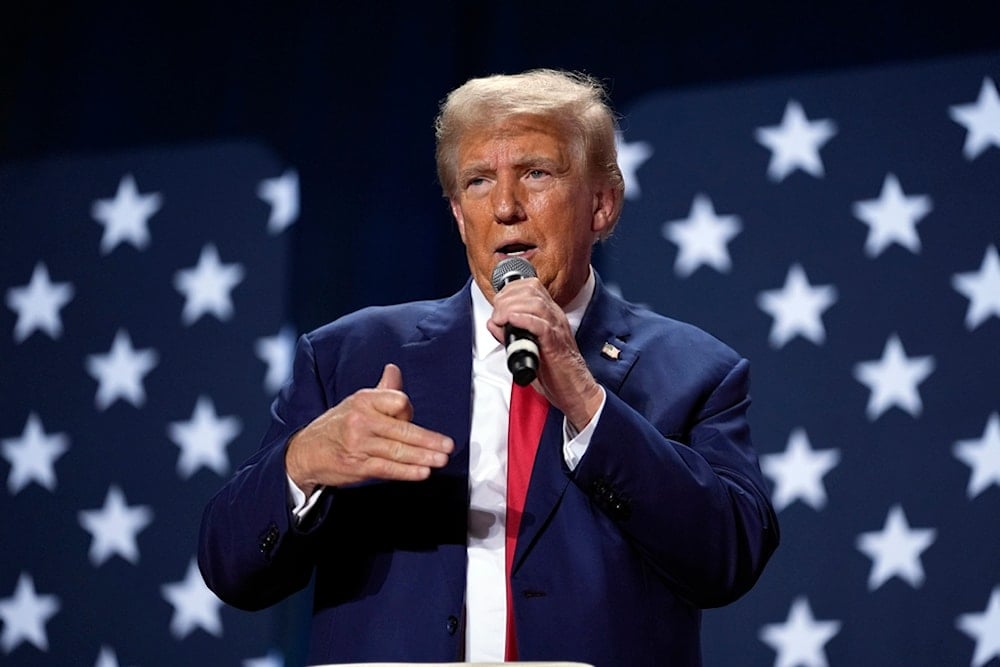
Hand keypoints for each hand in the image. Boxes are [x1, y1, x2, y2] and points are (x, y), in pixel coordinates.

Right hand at [285, 363, 453, 494]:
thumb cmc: (337, 425)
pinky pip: (387, 468)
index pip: (397, 400)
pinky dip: (407, 472)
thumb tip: (395, 370)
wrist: (305, 452)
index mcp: (364, 400)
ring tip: (441, 460)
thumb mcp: (357, 402)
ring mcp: (359, 444)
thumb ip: (383, 390)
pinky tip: (422, 472)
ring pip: (398, 451)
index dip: (409, 410)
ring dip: (423, 457)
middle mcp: (361, 420)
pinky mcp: (358, 466)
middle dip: (428, 440)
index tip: (414, 418)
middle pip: (402, 429)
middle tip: (447, 446)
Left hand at [487, 278, 603, 429]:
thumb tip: (493, 324)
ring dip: (511, 307)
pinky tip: (511, 321)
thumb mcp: (527, 347)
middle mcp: (555, 317)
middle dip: (508, 297)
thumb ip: (510, 334)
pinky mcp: (556, 344)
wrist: (575, 391)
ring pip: (535, 303)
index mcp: (550, 315)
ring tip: (500, 319)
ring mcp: (557, 329)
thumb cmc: (555, 373)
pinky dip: (523, 320)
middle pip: (531, 290)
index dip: (510, 289)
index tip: (498, 302)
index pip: (531, 286)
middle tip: (497, 312)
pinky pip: (540, 324)